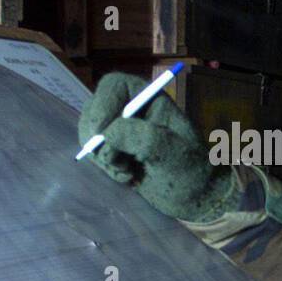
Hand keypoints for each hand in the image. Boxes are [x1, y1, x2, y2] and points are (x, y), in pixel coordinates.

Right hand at [78, 73, 236, 221]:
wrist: (191, 195)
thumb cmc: (190, 170)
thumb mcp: (172, 152)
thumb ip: (142, 137)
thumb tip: (108, 135)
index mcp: (148, 97)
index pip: (113, 85)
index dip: (102, 105)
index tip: (100, 133)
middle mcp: (130, 108)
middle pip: (94, 109)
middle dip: (98, 139)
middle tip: (115, 161)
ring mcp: (118, 128)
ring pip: (90, 134)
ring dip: (103, 158)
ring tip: (128, 172)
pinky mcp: (112, 148)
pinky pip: (93, 152)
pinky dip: (105, 167)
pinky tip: (127, 177)